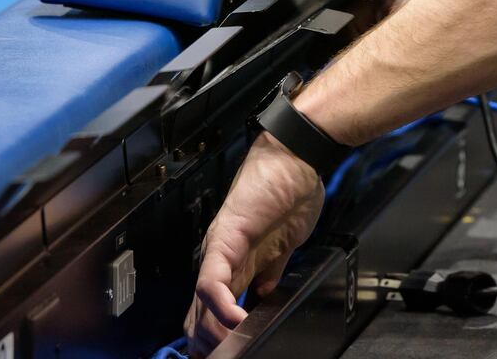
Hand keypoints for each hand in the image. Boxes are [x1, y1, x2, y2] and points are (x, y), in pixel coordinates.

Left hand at [183, 132, 324, 355]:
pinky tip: (237, 323)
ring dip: (212, 334)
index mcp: (234, 261)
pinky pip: (212, 282)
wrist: (296, 156)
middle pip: (200, 315)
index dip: (214, 338)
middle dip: (209, 345)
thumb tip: (264, 297)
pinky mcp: (225, 238)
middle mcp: (220, 258)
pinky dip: (221, 308)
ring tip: (230, 350)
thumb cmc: (291, 190)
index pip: (212, 310)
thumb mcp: (284, 244)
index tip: (226, 356)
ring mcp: (219, 249)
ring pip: (199, 305)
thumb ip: (271, 271)